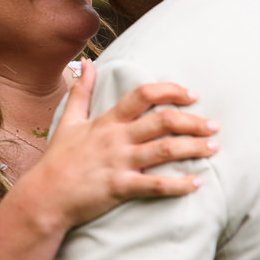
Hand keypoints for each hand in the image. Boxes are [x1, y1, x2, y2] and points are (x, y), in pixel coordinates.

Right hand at [15, 59, 218, 232]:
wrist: (45, 197)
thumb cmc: (58, 160)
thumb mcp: (68, 121)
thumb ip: (81, 91)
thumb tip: (86, 63)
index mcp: (106, 121)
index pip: (143, 95)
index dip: (171, 91)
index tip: (192, 95)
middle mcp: (116, 139)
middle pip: (163, 121)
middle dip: (193, 122)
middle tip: (214, 126)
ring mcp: (118, 163)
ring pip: (165, 150)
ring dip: (194, 148)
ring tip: (214, 148)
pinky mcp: (119, 187)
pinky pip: (155, 186)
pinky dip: (179, 185)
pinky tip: (197, 184)